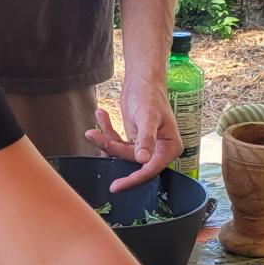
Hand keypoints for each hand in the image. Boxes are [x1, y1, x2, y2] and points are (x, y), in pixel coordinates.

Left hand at [85, 72, 181, 190]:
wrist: (143, 79)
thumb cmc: (150, 94)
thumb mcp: (147, 116)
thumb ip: (146, 139)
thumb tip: (144, 160)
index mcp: (170, 147)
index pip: (150, 169)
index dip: (133, 179)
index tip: (116, 186)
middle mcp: (159, 150)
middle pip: (131, 161)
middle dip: (111, 149)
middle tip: (94, 136)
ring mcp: (146, 146)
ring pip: (121, 153)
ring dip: (106, 140)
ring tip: (96, 123)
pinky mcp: (134, 141)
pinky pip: (117, 143)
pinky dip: (107, 132)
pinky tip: (101, 115)